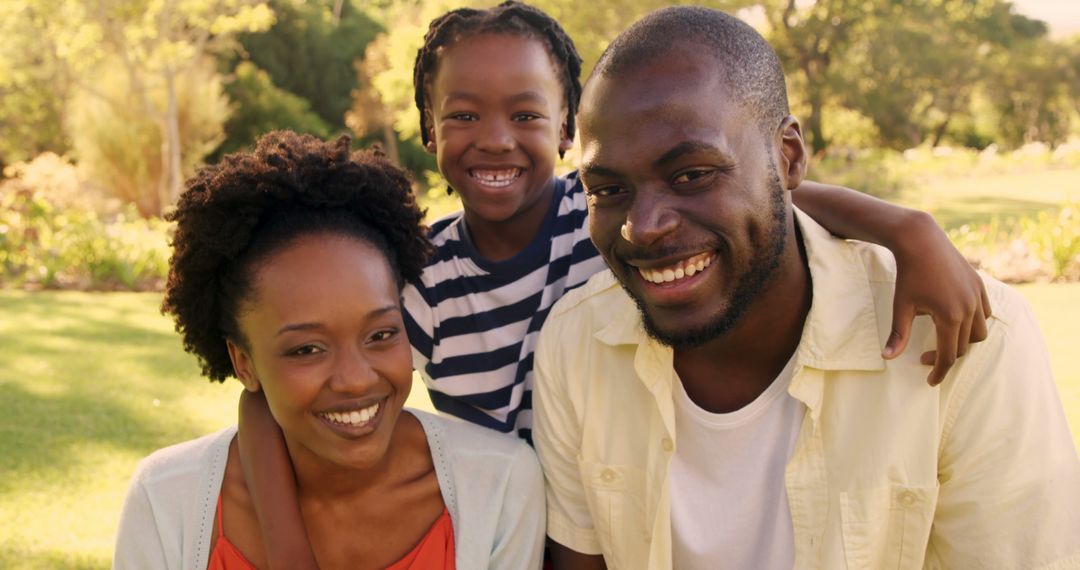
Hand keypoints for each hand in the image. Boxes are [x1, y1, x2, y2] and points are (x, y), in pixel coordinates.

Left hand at [883, 211, 991, 385]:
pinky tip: (957, 323)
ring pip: (980, 332)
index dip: (939, 371)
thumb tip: (887, 358)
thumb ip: (898, 335)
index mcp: (951, 317)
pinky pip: (985, 313)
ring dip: (964, 341)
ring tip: (944, 341)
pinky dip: (976, 323)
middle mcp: (970, 308)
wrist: (921, 240)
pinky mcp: (980, 285)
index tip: (930, 381)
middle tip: (924, 358)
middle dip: (946, 357)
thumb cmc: (908, 274)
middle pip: (964, 346)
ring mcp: (978, 295)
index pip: (949, 355)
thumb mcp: (901, 306)